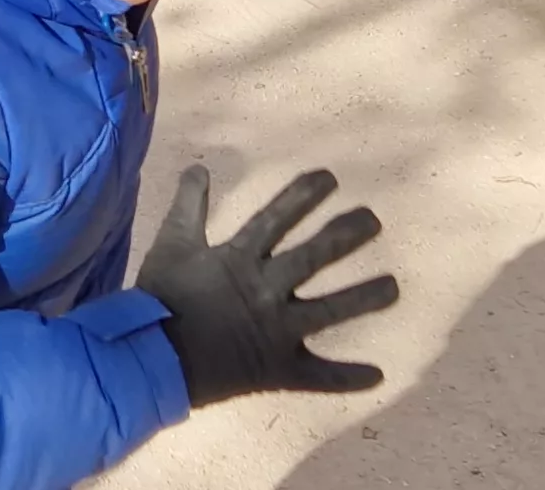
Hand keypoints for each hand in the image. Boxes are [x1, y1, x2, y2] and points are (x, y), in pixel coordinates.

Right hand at [134, 163, 396, 404]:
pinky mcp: (278, 369)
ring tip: (393, 288)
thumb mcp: (171, 244)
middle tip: (373, 220)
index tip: (330, 178)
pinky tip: (377, 376)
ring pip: (329, 312)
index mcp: (240, 259)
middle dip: (346, 235)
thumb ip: (189, 206)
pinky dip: (346, 378)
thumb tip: (198, 166)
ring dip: (364, 299)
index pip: (278, 217)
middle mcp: (266, 291)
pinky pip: (318, 377)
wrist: (150, 357)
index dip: (304, 195)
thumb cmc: (159, 298)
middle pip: (315, 258)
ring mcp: (276, 331)